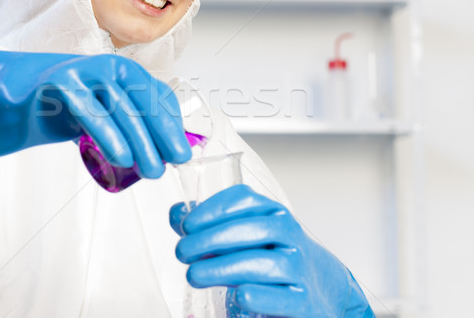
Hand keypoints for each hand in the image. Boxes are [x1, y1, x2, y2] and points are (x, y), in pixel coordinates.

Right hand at [0, 48, 190, 183]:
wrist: (11, 100)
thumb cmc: (63, 109)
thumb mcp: (104, 116)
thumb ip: (131, 125)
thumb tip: (168, 149)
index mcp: (124, 73)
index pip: (157, 97)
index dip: (172, 124)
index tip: (182, 152)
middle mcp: (108, 67)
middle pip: (144, 102)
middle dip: (162, 135)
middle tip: (172, 164)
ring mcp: (83, 72)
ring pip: (120, 108)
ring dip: (140, 140)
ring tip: (151, 170)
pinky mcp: (60, 83)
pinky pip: (88, 110)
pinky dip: (107, 133)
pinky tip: (121, 157)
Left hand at [169, 185, 373, 317]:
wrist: (323, 286)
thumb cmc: (275, 255)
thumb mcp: (248, 234)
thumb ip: (210, 225)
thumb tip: (177, 214)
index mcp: (273, 213)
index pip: (245, 200)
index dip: (213, 209)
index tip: (187, 224)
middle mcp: (289, 236)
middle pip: (253, 229)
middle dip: (212, 239)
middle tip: (183, 251)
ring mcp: (299, 268)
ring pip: (264, 263)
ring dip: (224, 268)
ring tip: (194, 274)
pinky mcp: (304, 301)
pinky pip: (282, 298)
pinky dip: (258, 296)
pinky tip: (238, 296)